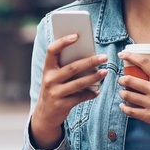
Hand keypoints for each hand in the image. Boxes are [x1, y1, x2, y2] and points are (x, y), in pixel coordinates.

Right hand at [30, 34, 107, 148]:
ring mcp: (55, 93)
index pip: (52, 50)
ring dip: (94, 77)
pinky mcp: (62, 105)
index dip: (63, 42)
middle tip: (104, 57)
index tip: (76, 35)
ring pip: (78, 83)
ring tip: (105, 72)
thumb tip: (89, 55)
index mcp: (47, 68)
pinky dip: (90, 94)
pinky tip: (98, 90)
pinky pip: (80, 98)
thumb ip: (66, 66)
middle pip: (72, 67)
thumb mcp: (55, 76)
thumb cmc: (55, 88)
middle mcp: (49, 79)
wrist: (44, 114)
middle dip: (90, 61)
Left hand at [117, 51, 149, 149]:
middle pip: (129, 80)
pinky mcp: (149, 116)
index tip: (122, 54)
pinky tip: (123, 106)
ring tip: (123, 93)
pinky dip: (124, 108)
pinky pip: (130, 111)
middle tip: (121, 80)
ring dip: (122, 93)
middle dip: (121, 79)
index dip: (130, 56)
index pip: (143, 62)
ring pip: (127, 95)